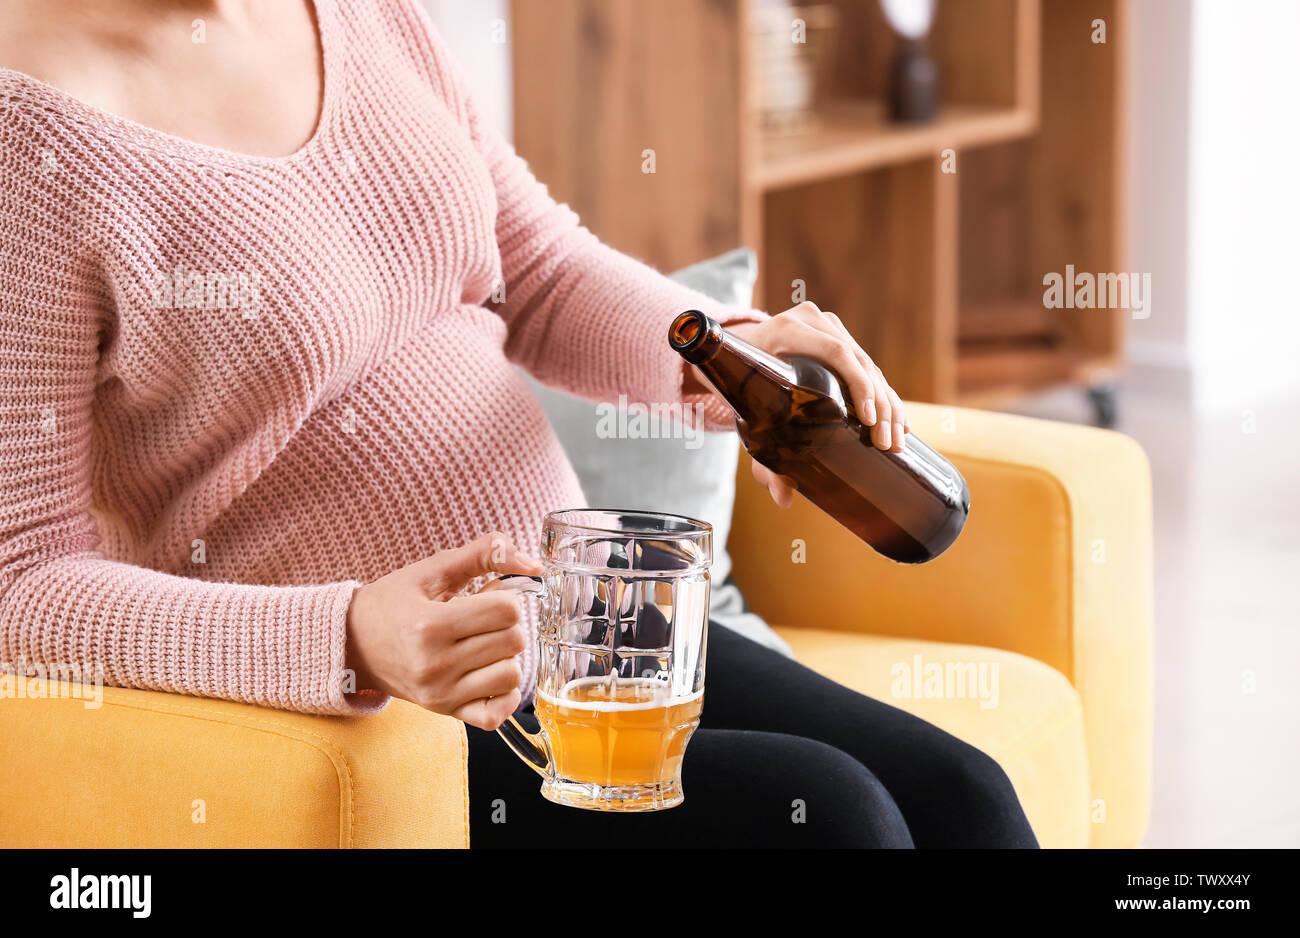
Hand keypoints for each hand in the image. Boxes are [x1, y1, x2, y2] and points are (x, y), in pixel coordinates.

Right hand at [345, 532, 542, 729]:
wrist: (352, 644)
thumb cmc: (393, 602)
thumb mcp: (432, 569)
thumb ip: (484, 554)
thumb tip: (534, 565)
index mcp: (431, 624)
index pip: (506, 609)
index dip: (507, 597)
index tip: (488, 595)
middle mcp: (435, 664)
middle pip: (514, 641)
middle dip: (508, 624)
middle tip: (484, 619)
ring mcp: (440, 693)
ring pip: (512, 675)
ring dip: (506, 656)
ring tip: (482, 644)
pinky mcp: (444, 712)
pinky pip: (497, 713)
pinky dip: (503, 693)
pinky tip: (488, 673)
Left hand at [726, 301, 909, 507]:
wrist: (731, 349)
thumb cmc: (736, 382)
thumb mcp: (745, 411)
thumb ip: (761, 457)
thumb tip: (783, 498)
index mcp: (788, 331)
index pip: (836, 354)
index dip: (859, 386)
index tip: (869, 420)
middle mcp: (812, 321)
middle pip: (860, 362)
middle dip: (880, 406)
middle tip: (888, 445)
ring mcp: (828, 325)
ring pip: (869, 365)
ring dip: (888, 404)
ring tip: (897, 441)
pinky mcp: (839, 335)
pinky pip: (867, 365)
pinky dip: (884, 394)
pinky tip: (899, 421)